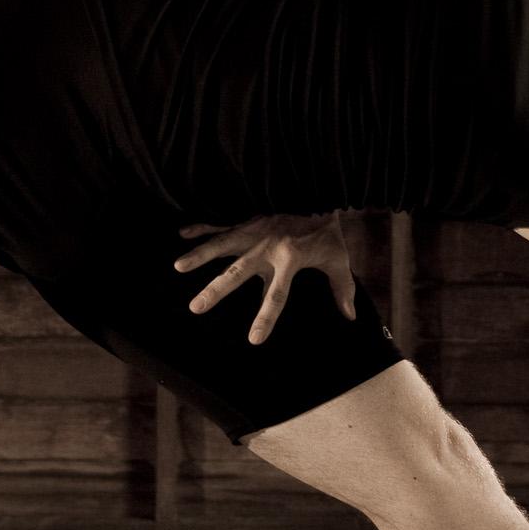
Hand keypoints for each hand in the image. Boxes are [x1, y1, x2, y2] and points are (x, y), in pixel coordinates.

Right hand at [173, 212, 356, 344]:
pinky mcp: (248, 216)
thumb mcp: (339, 257)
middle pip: (238, 273)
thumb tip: (350, 317)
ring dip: (200, 255)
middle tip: (195, 307)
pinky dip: (202, 225)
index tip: (253, 340)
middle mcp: (267, 247)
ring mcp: (254, 230)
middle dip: (215, 291)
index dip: (265, 318)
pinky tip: (182, 232)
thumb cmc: (328, 228)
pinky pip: (221, 221)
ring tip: (179, 267)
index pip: (276, 296)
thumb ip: (342, 288)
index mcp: (289, 261)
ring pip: (222, 245)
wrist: (320, 188)